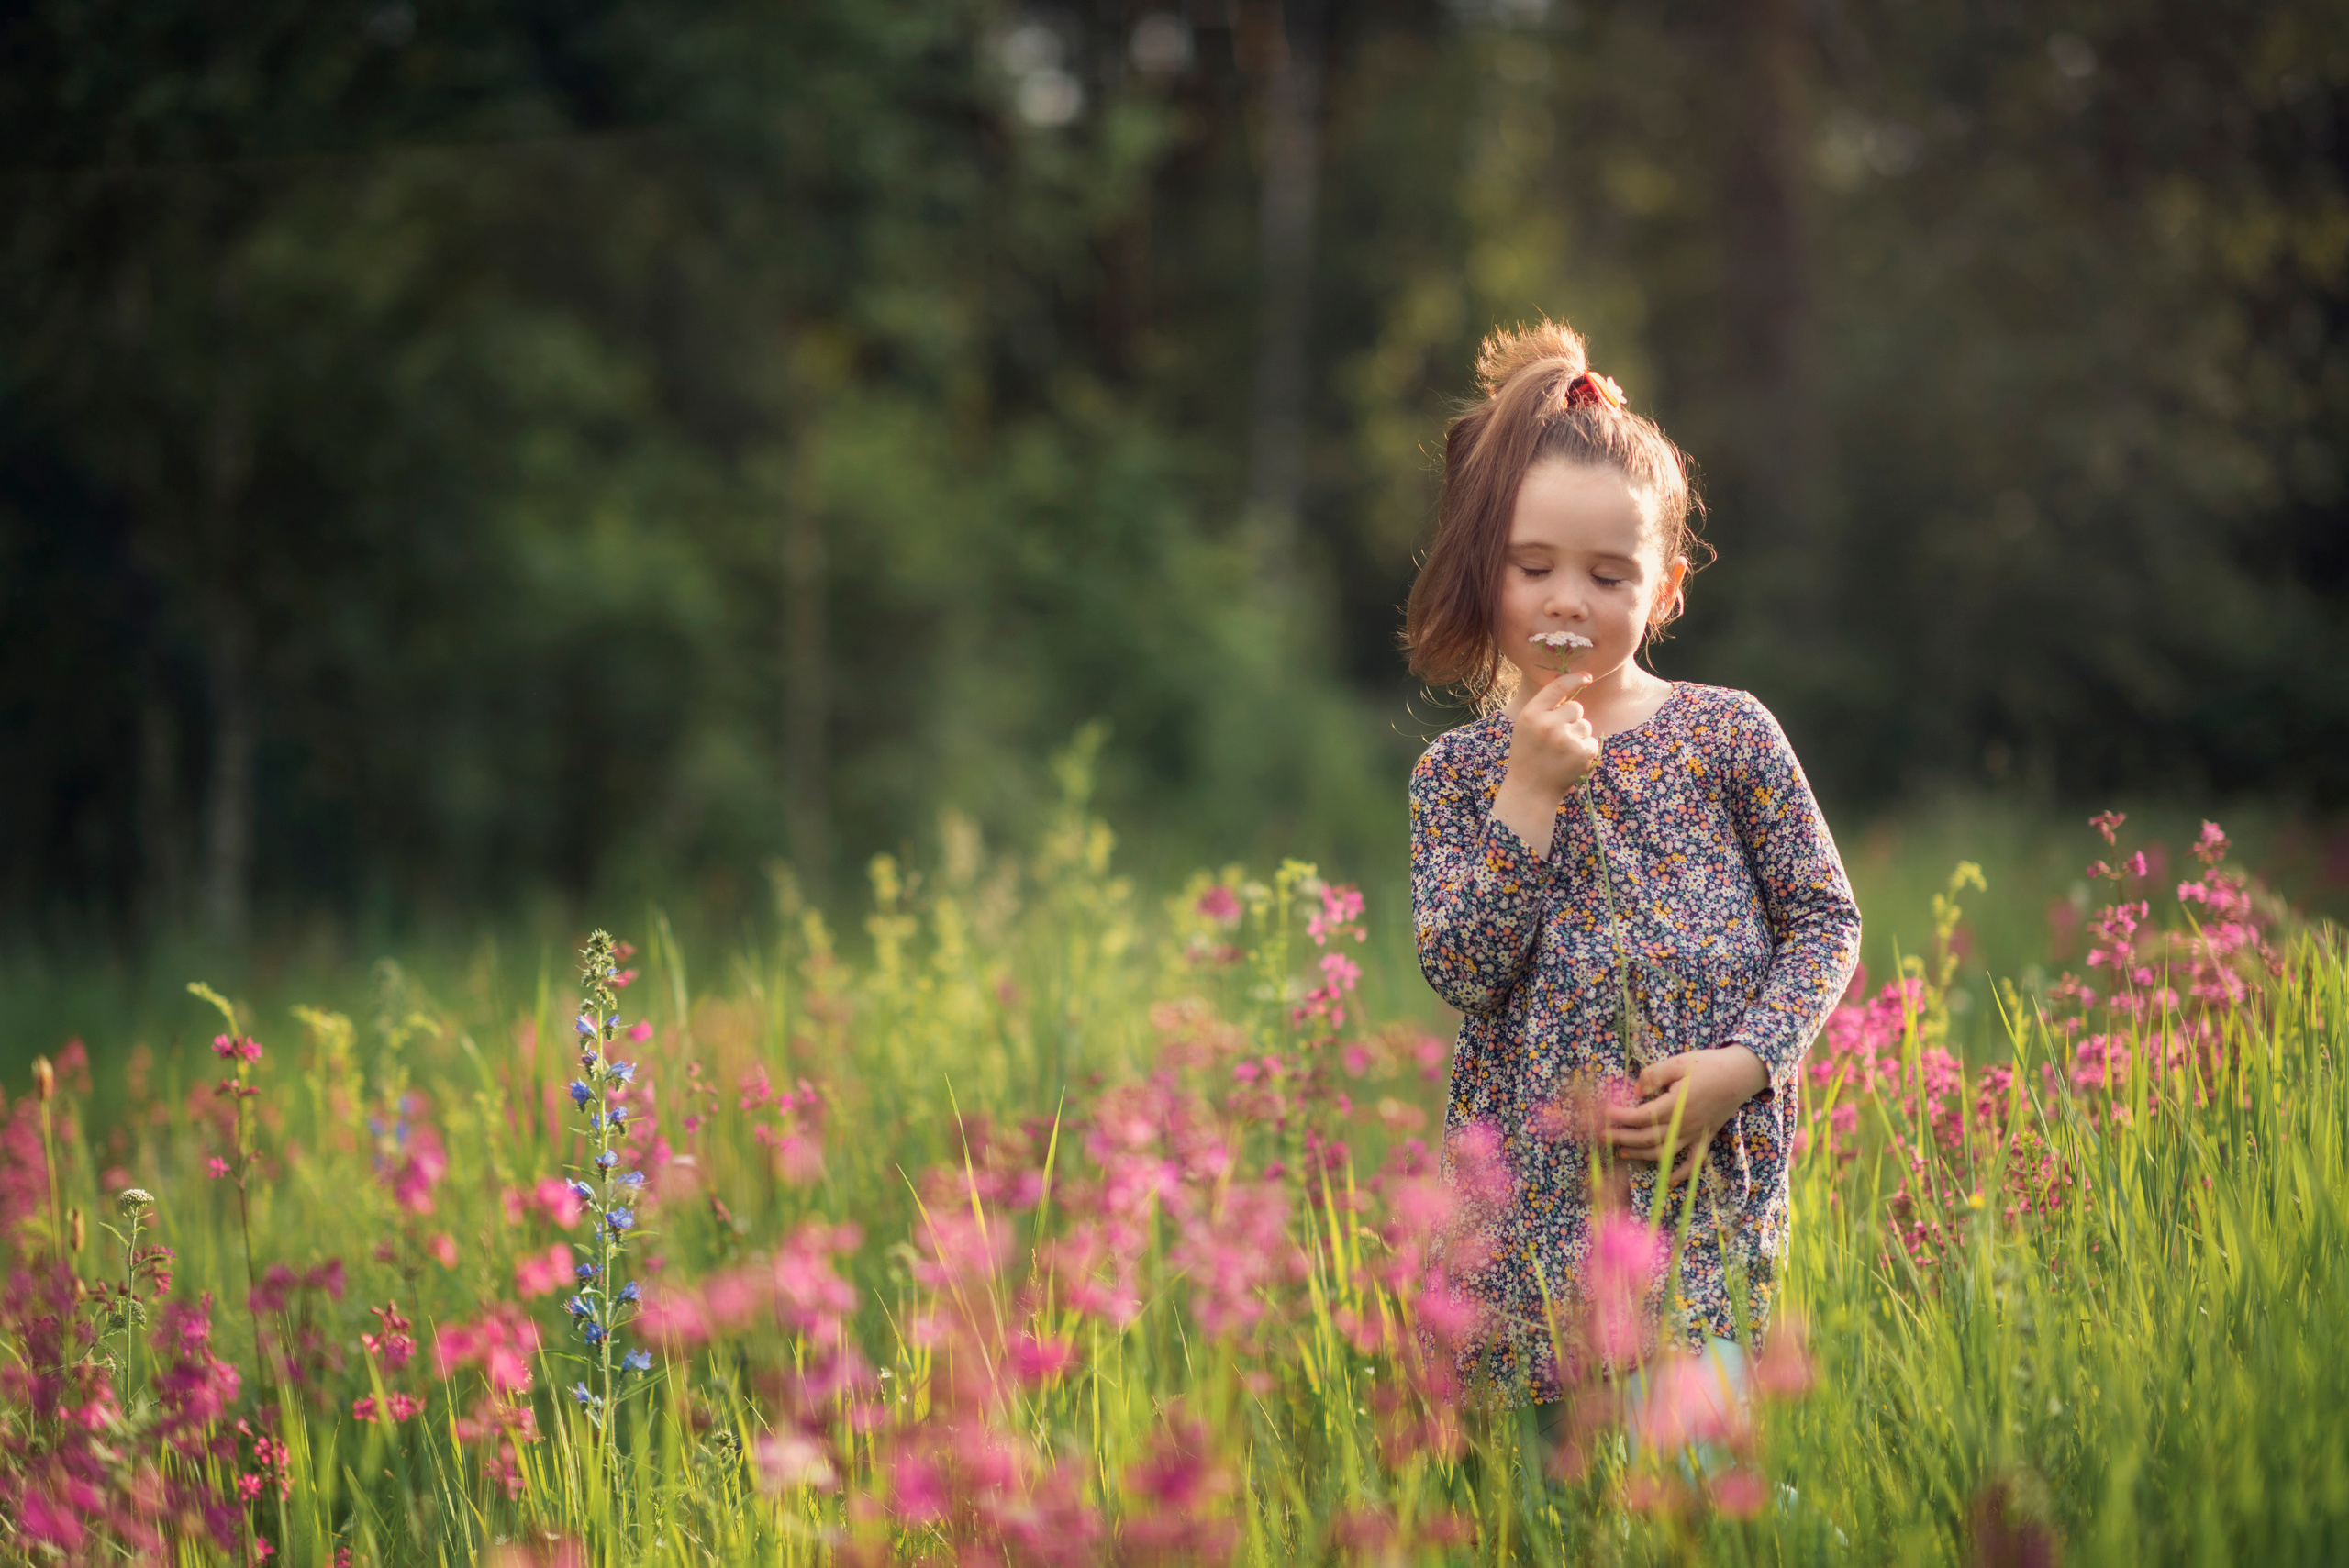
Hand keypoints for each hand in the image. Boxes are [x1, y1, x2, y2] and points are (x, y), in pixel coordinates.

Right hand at [1492, 673, 1598, 856]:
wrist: (1529, 792)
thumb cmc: (1527, 757)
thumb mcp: (1525, 728)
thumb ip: (1543, 709)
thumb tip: (1570, 685)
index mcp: (1530, 714)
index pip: (1557, 687)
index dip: (1575, 678)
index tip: (1587, 676)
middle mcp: (1547, 723)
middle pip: (1576, 708)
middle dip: (1572, 720)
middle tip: (1558, 739)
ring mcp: (1565, 738)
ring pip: (1585, 726)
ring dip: (1579, 737)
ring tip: (1562, 753)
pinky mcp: (1580, 752)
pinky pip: (1592, 742)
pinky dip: (1585, 751)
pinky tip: (1570, 762)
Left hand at [1602, 1046, 1768, 1186]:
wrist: (1741, 1074)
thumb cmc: (1708, 1065)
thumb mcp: (1678, 1062)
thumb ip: (1654, 1075)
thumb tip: (1636, 1090)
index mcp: (1676, 1105)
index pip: (1641, 1117)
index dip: (1620, 1117)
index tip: (1605, 1113)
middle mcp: (1685, 1124)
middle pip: (1647, 1138)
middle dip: (1622, 1138)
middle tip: (1602, 1135)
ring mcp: (1696, 1134)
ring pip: (1665, 1152)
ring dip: (1641, 1155)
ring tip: (1622, 1152)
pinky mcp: (1706, 1137)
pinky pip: (1694, 1162)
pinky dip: (1682, 1173)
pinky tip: (1670, 1181)